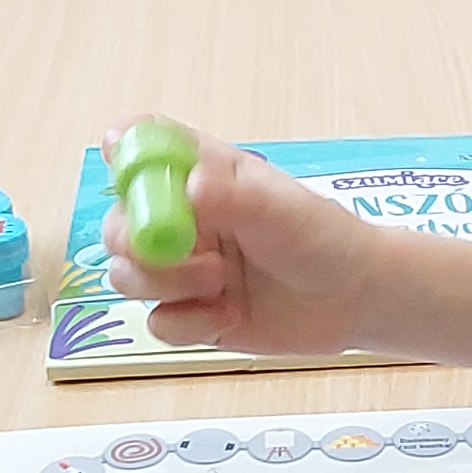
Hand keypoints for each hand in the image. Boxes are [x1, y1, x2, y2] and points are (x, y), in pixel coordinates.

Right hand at [96, 120, 386, 356]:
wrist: (354, 301)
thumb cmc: (322, 238)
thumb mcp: (281, 209)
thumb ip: (233, 196)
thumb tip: (190, 185)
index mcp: (200, 177)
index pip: (141, 148)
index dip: (122, 153)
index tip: (120, 164)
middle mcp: (182, 221)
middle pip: (118, 224)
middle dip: (137, 242)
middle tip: (178, 250)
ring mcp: (182, 270)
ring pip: (127, 276)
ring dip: (167, 283)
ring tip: (220, 282)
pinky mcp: (190, 316)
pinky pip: (157, 323)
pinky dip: (189, 324)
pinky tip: (230, 315)